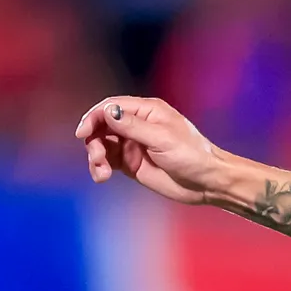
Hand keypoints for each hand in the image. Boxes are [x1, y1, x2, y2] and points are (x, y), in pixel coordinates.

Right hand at [75, 96, 232, 205]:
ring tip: (101, 173)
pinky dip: (100, 167)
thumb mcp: (162, 139)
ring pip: (102, 144)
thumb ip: (133, 126)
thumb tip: (108, 112)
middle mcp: (136, 125)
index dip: (94, 117)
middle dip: (93, 140)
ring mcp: (132, 144)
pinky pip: (108, 161)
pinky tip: (102, 176)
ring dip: (95, 156)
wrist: (207, 182)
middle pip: (102, 125)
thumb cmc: (191, 156)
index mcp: (146, 111)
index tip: (83, 133)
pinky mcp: (131, 163)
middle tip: (96, 158)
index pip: (111, 107)